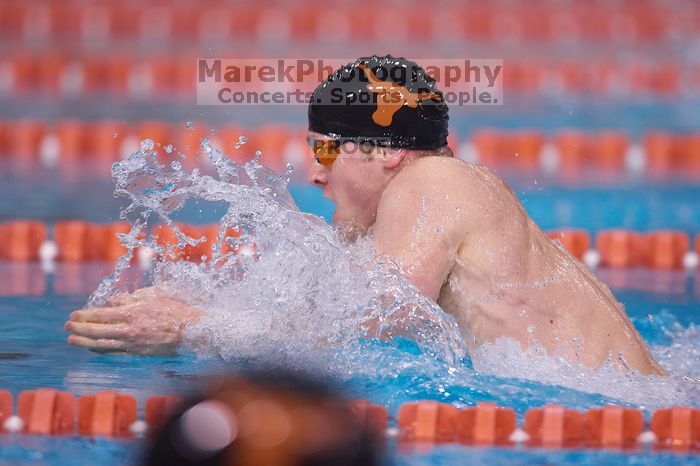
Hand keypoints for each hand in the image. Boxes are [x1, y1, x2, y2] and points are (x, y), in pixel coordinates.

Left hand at [65, 287, 201, 355]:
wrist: (192, 331)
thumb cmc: (176, 309)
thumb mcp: (154, 295)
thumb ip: (131, 298)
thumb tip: (112, 301)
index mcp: (131, 312)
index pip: (100, 314)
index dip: (84, 315)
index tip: (73, 315)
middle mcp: (129, 329)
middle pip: (96, 331)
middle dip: (79, 329)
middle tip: (67, 327)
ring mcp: (132, 343)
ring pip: (102, 344)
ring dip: (84, 342)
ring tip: (72, 341)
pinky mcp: (138, 353)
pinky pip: (114, 352)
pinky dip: (101, 350)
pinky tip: (93, 349)